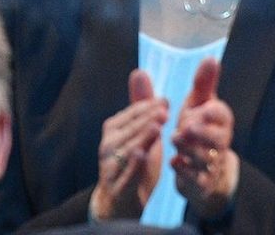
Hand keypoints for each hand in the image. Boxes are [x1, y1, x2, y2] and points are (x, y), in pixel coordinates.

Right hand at [89, 69, 168, 220]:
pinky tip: (143, 153)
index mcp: (113, 129)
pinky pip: (125, 173)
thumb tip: (140, 72)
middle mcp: (108, 145)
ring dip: (142, 137)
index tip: (165, 101)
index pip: (132, 114)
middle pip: (130, 129)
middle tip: (164, 110)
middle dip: (146, 119)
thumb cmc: (134, 162)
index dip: (148, 107)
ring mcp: (110, 167)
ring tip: (157, 127)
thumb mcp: (139, 132)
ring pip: (128, 149)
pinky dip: (133, 164)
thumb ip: (140, 105)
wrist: (122, 202)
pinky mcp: (117, 187)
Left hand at [171, 58, 237, 219]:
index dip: (210, 112)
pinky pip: (196, 179)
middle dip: (201, 132)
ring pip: (206, 158)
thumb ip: (204, 83)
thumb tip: (211, 58)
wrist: (207, 170)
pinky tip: (174, 162)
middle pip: (218, 138)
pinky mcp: (203, 183)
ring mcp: (213, 164)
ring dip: (190, 149)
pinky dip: (185, 171)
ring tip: (174, 139)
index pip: (222, 114)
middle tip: (184, 127)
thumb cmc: (200, 129)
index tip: (196, 109)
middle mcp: (221, 143)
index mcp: (221, 122)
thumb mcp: (201, 105)